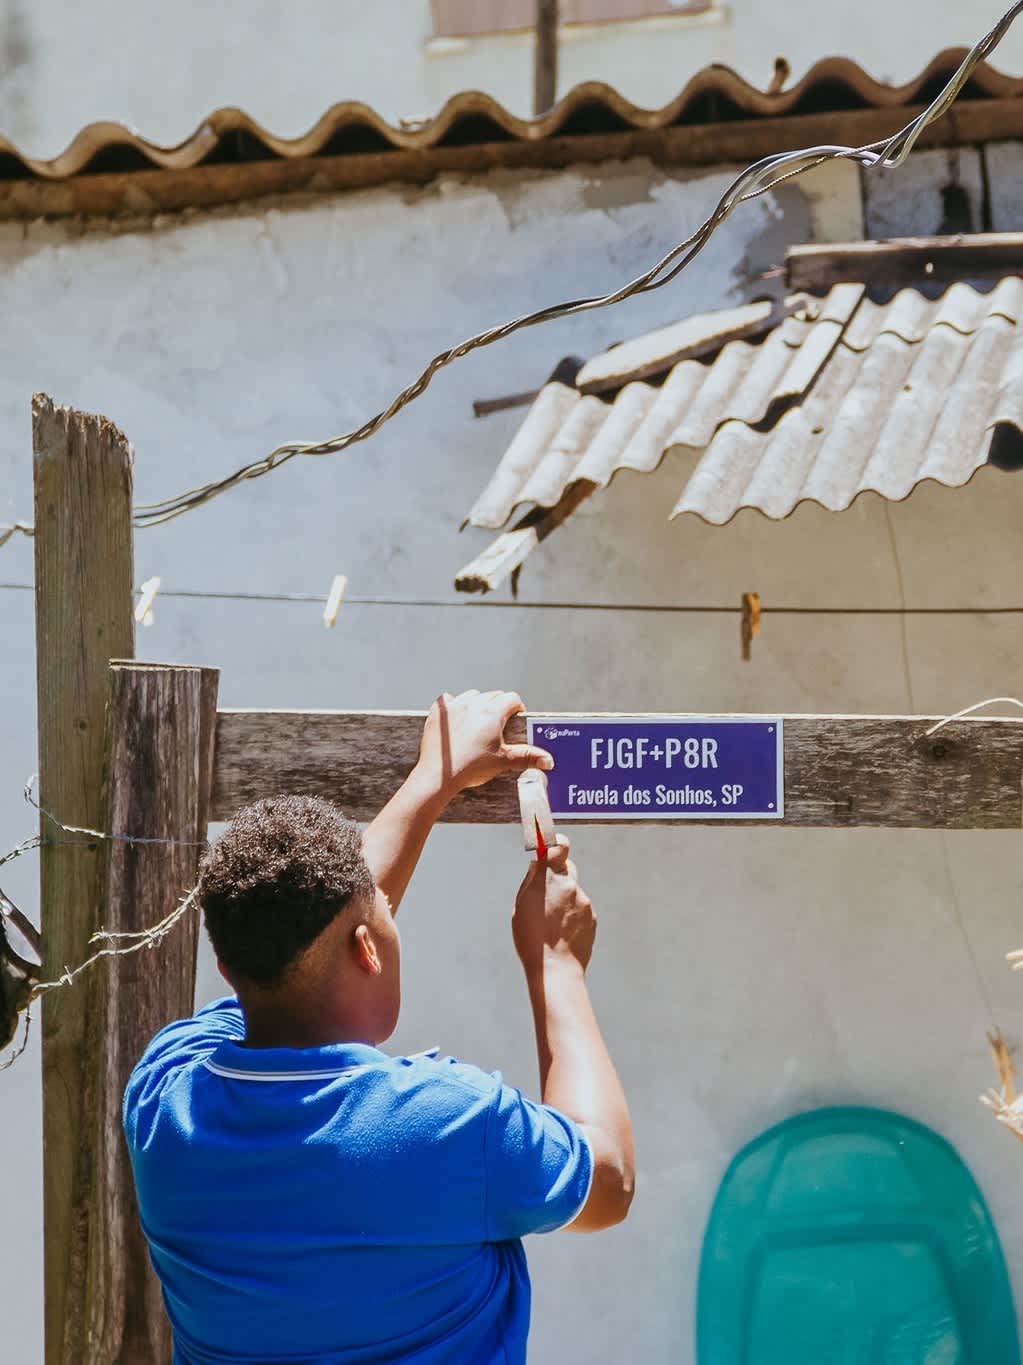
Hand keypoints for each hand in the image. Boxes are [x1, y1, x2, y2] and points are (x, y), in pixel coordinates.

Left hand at [417, 690, 552, 800]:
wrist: (438, 775)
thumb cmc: (471, 768)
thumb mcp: (503, 761)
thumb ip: (527, 757)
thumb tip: (548, 760)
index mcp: (492, 712)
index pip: (512, 698)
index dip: (517, 708)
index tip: (515, 720)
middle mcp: (473, 704)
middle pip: (494, 695)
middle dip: (499, 707)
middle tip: (499, 727)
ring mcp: (454, 706)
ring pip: (473, 695)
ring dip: (478, 704)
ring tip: (478, 723)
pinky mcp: (438, 713)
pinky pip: (450, 699)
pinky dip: (455, 706)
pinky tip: (457, 719)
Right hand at [513, 838, 595, 977]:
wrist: (556, 970)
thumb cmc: (532, 939)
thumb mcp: (521, 906)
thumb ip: (531, 881)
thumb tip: (537, 865)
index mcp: (552, 880)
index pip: (559, 846)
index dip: (554, 841)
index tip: (548, 842)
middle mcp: (572, 886)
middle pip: (566, 868)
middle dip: (556, 874)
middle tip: (543, 891)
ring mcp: (585, 902)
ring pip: (573, 892)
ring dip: (562, 900)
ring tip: (549, 924)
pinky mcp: (592, 918)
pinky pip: (580, 909)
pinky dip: (571, 915)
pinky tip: (559, 933)